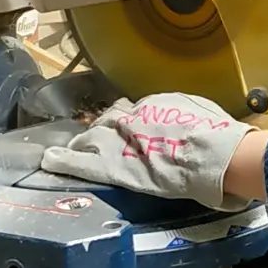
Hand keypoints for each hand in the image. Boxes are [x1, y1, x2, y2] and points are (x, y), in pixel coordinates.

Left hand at [39, 93, 256, 211]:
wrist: (214, 153)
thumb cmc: (218, 134)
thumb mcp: (199, 113)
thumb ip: (182, 116)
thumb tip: (182, 123)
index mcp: (155, 103)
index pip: (131, 110)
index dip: (126, 120)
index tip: (125, 128)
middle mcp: (132, 116)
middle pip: (108, 120)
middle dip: (99, 129)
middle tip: (92, 137)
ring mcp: (120, 139)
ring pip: (92, 137)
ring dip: (82, 143)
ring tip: (70, 149)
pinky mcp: (113, 165)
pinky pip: (84, 162)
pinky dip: (65, 160)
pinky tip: (50, 161)